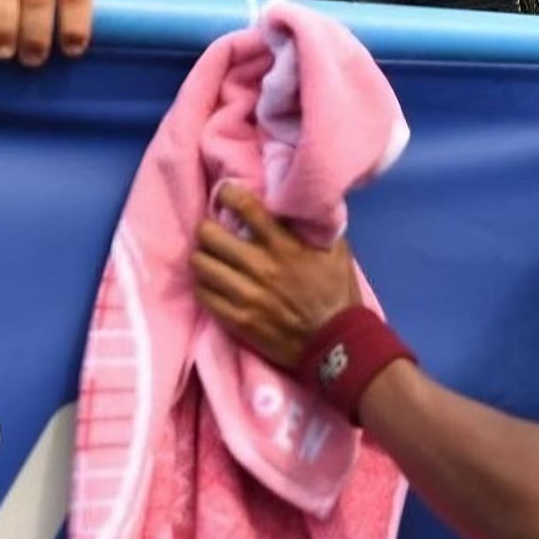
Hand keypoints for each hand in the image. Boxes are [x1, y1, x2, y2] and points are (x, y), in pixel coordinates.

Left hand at [191, 186, 358, 368]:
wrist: (336, 344)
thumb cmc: (338, 293)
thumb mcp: (336, 251)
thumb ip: (313, 226)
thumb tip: (295, 203)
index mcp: (285, 246)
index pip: (244, 207)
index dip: (228, 194)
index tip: (226, 194)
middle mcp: (261, 267)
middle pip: (209, 235)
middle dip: (209, 229)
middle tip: (214, 233)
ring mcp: (246, 295)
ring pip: (200, 264)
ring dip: (204, 258)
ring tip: (212, 260)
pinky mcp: (237, 320)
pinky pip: (203, 295)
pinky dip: (205, 287)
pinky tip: (215, 285)